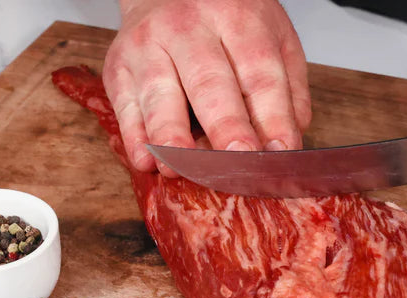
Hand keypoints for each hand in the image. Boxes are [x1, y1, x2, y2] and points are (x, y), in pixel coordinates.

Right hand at [102, 0, 310, 175]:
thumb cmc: (226, 21)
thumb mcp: (272, 38)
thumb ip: (287, 89)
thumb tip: (284, 145)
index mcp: (238, 20)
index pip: (259, 75)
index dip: (272, 118)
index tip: (279, 153)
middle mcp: (190, 29)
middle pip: (209, 84)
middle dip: (224, 127)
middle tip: (236, 162)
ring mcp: (149, 46)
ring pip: (161, 96)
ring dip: (171, 137)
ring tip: (181, 168)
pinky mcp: (119, 67)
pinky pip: (125, 107)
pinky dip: (134, 138)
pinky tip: (147, 161)